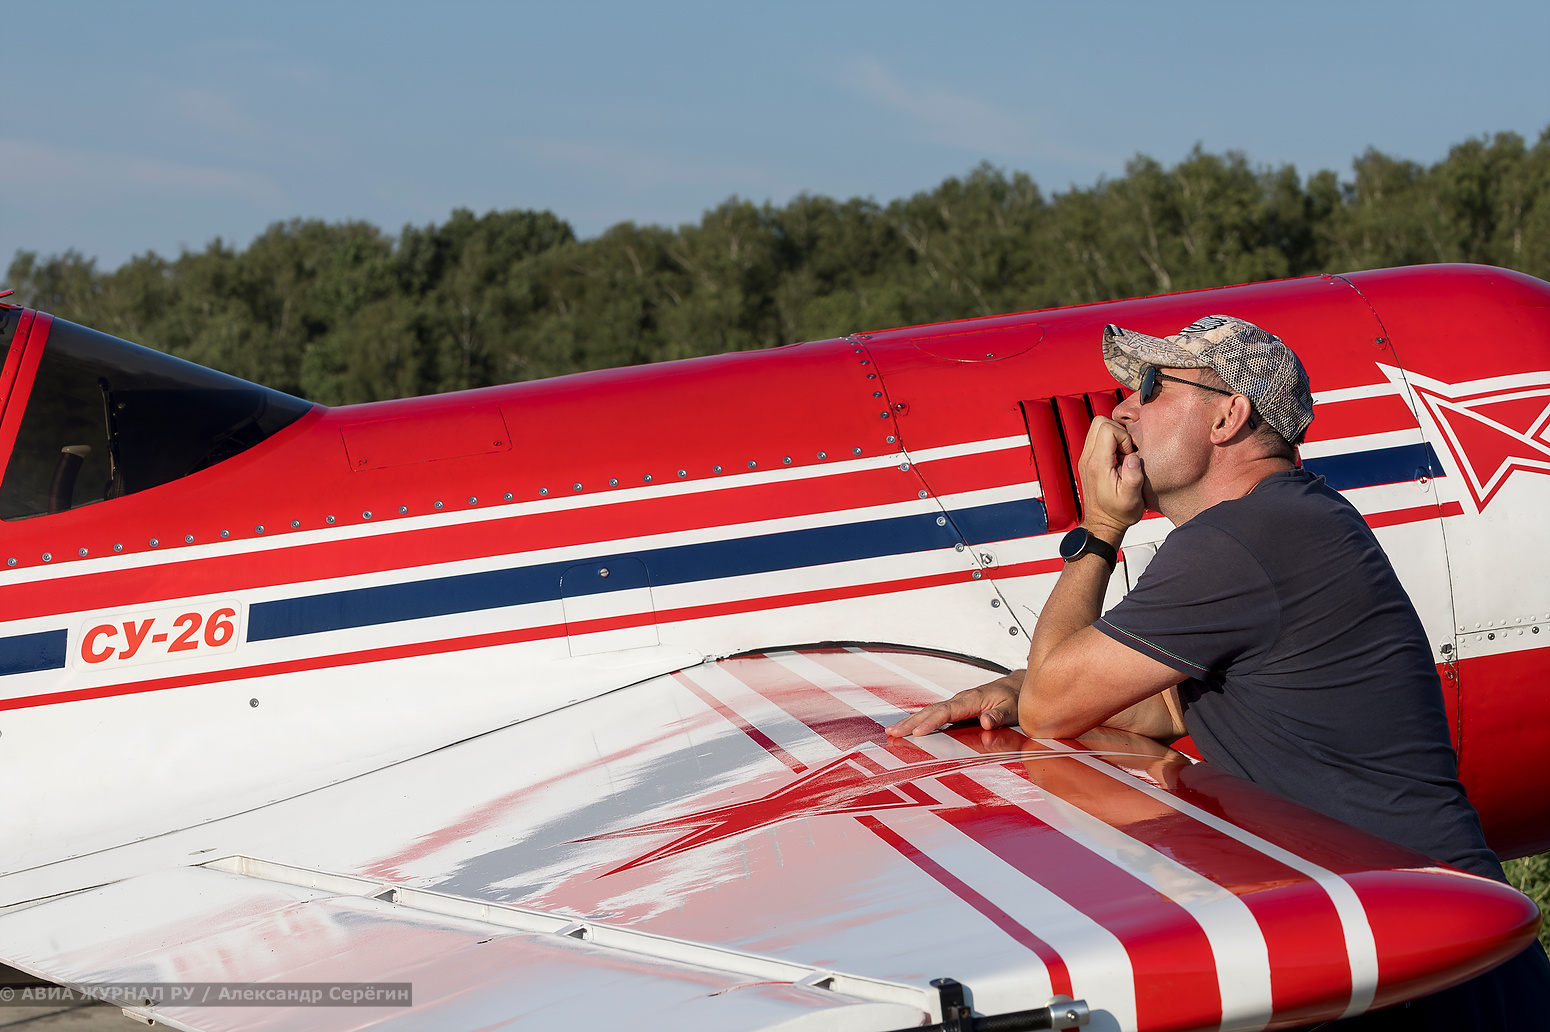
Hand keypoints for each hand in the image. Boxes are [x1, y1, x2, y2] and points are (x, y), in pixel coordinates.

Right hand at [885, 674, 1020, 736]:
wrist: (1017, 686)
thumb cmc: (1015, 698)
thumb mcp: (1013, 709)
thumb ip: (1000, 716)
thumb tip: (986, 722)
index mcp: (972, 699)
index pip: (947, 711)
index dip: (931, 722)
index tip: (918, 733)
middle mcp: (961, 700)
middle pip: (931, 711)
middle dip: (911, 722)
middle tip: (893, 732)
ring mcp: (957, 704)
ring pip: (930, 712)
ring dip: (911, 721)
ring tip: (893, 731)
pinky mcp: (957, 710)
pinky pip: (935, 714)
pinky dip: (920, 721)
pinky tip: (910, 728)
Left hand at [1077, 417, 1144, 533]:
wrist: (1103, 523)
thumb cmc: (1117, 513)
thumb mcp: (1132, 498)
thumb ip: (1133, 476)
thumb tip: (1133, 457)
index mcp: (1097, 464)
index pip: (1107, 429)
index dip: (1124, 437)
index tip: (1129, 455)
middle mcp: (1088, 458)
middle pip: (1099, 422)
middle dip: (1119, 432)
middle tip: (1126, 452)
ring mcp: (1086, 458)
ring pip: (1098, 428)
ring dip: (1114, 437)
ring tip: (1122, 456)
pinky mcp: (1089, 461)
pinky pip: (1098, 439)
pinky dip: (1110, 443)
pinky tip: (1118, 460)